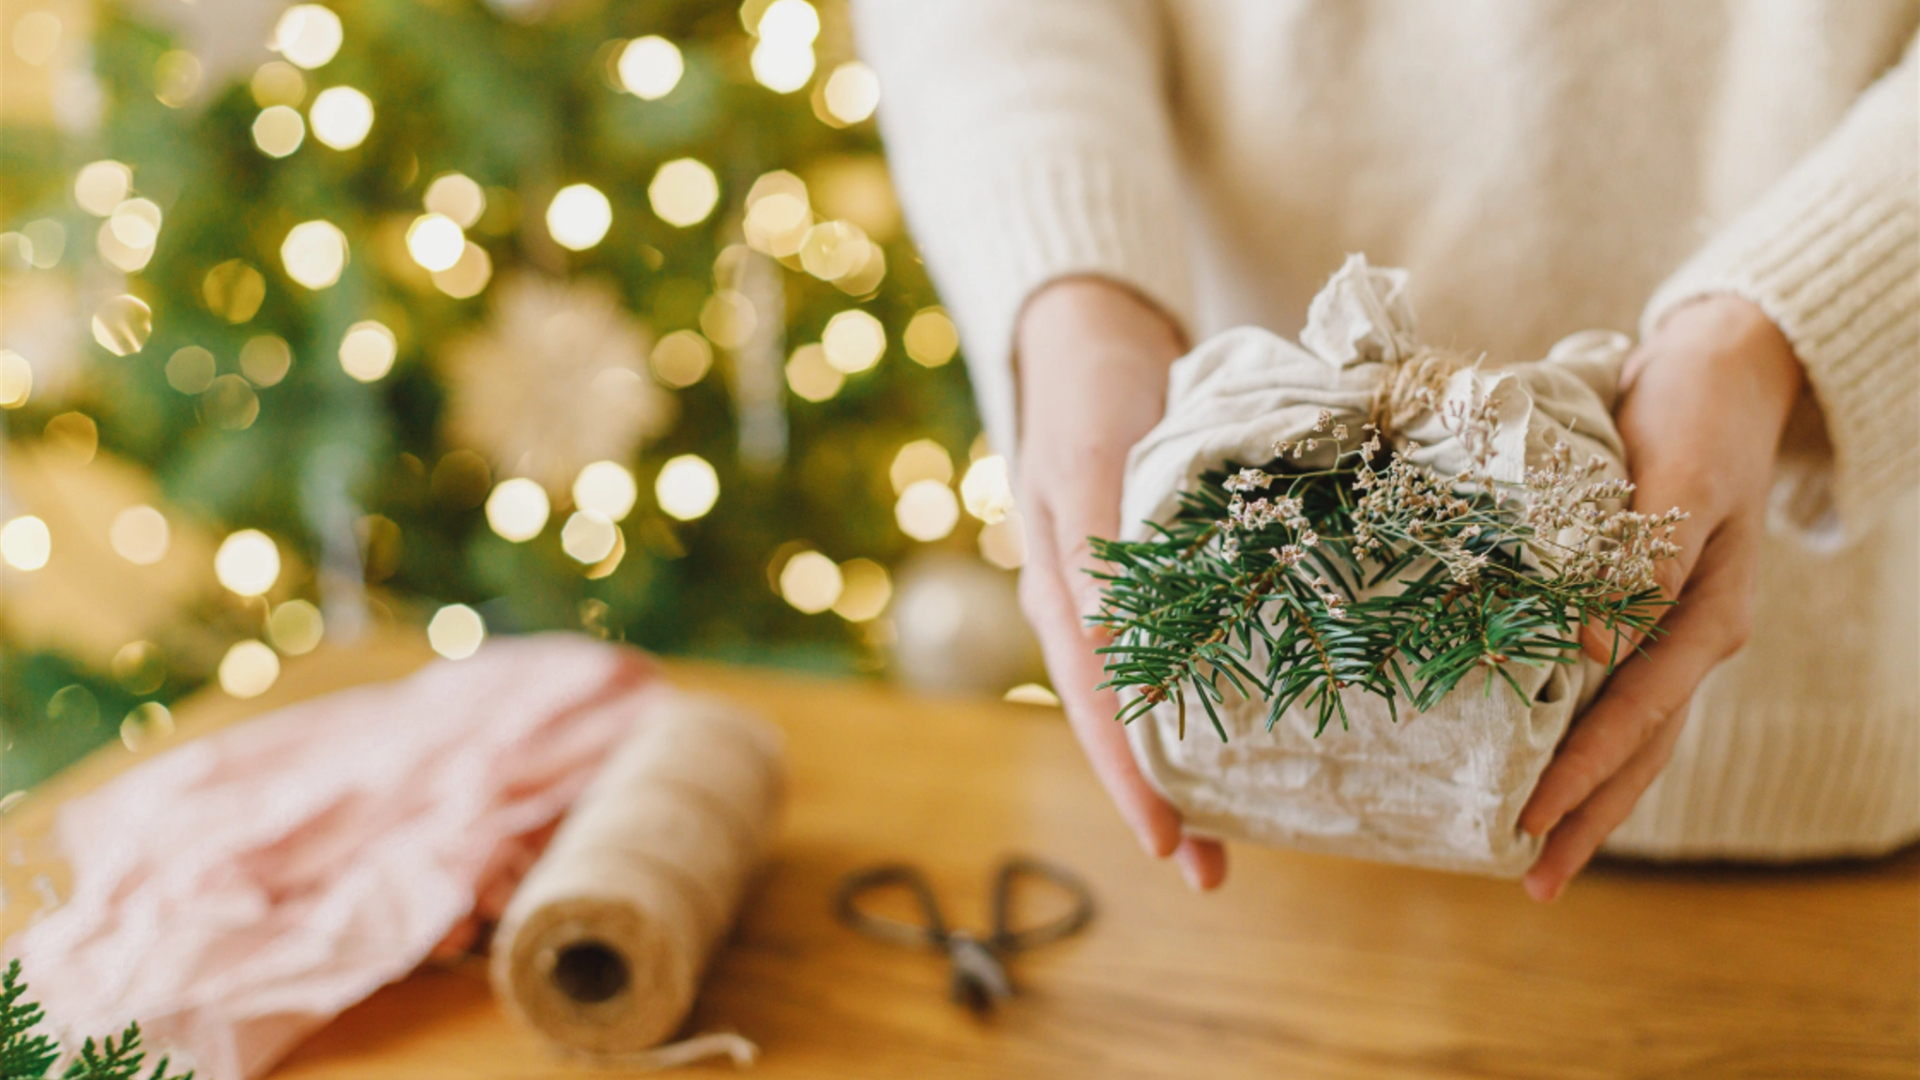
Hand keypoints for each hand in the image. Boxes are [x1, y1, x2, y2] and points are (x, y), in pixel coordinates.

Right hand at [1014, 278, 1226, 890]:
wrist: (1097, 335)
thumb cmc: (1090, 390)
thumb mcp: (1086, 459)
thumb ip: (1094, 550)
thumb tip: (1108, 646)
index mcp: (1062, 592)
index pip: (1099, 703)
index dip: (1133, 777)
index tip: (1172, 843)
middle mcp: (1089, 609)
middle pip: (1121, 723)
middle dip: (1161, 799)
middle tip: (1209, 872)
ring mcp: (1122, 598)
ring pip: (1151, 701)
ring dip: (1187, 766)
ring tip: (1237, 834)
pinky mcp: (1162, 576)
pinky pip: (1181, 655)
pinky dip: (1212, 703)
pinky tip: (1254, 735)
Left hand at [1519, 295, 1804, 900]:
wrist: (1714, 376)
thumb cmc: (1693, 417)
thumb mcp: (1675, 480)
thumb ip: (1637, 563)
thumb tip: (1588, 652)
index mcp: (1706, 618)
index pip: (1637, 715)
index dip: (1582, 770)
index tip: (1529, 817)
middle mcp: (1689, 639)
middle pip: (1637, 750)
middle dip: (1586, 816)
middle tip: (1530, 880)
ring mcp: (1667, 632)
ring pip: (1626, 734)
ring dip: (1583, 796)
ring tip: (1532, 856)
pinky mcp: (1638, 613)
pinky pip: (1609, 695)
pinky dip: (1575, 738)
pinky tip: (1535, 768)